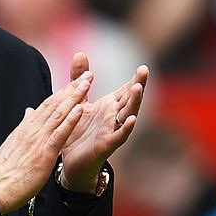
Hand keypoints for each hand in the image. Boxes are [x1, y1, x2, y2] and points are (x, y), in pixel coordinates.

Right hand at [0, 72, 91, 213]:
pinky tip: (79, 109)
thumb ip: (23, 127)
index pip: (47, 105)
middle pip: (55, 104)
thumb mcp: (13, 143)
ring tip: (87, 83)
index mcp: (26, 128)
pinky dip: (70, 120)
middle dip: (72, 88)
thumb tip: (28, 112)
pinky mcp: (44, 152)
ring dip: (75, 97)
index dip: (62, 92)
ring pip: (59, 113)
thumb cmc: (6, 171)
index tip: (74, 82)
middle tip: (87, 74)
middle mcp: (33, 129)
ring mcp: (38, 140)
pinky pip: (59, 133)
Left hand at [60, 55, 148, 192]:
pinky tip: (132, 119)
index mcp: (109, 106)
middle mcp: (114, 116)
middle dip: (138, 85)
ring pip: (128, 114)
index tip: (143, 67)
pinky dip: (126, 128)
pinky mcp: (107, 144)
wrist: (71, 161)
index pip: (125, 89)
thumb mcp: (78, 101)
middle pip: (130, 98)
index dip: (135, 79)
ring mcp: (112, 130)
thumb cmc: (78, 131)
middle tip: (144, 70)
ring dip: (134, 102)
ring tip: (138, 88)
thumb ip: (79, 79)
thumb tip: (80, 54)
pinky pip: (119, 135)